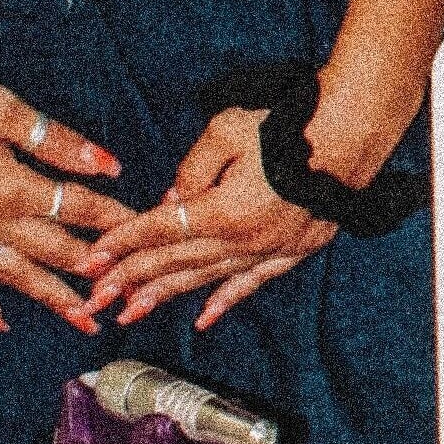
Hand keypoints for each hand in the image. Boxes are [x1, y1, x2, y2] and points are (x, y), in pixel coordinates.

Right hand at [0, 61, 132, 332]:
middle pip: (53, 252)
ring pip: (13, 276)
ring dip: (51, 298)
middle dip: (95, 271)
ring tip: (84, 320)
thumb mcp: (3, 110)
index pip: (78, 210)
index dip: (114, 219)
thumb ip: (58, 142)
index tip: (145, 231)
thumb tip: (108, 164)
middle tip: (129, 291)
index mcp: (11, 187)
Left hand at [81, 109, 338, 330]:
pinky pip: (252, 283)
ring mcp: (269, 250)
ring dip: (165, 296)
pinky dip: (226, 301)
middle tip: (94, 300)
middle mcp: (244, 241)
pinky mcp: (292, 251)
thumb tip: (170, 200)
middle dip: (130, 281)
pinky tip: (203, 318)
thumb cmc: (287, 125)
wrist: (351, 136)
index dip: (123, 243)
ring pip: (206, 279)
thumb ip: (192, 170)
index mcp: (224, 211)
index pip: (160, 229)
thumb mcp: (227, 132)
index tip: (92, 258)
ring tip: (129, 313)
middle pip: (175, 262)